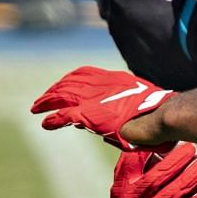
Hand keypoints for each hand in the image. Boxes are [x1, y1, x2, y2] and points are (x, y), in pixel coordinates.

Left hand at [33, 66, 172, 148]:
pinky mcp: (91, 115)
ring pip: (62, 95)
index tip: (62, 86)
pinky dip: (53, 119)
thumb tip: (117, 120)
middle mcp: (102, 85)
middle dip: (54, 90)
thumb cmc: (160, 114)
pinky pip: (65, 115)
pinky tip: (45, 123)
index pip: (85, 74)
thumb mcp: (141, 105)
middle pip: (70, 83)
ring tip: (36, 108)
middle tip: (42, 99)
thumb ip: (126, 108)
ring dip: (47, 101)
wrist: (161, 115)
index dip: (70, 80)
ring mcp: (95, 99)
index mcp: (115, 80)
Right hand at [107, 144, 196, 197]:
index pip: (133, 163)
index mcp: (123, 184)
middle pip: (157, 178)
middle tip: (191, 147)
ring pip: (173, 193)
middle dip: (176, 161)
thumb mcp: (123, 180)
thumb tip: (147, 135)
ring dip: (192, 177)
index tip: (165, 137)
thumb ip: (135, 160)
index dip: (148, 149)